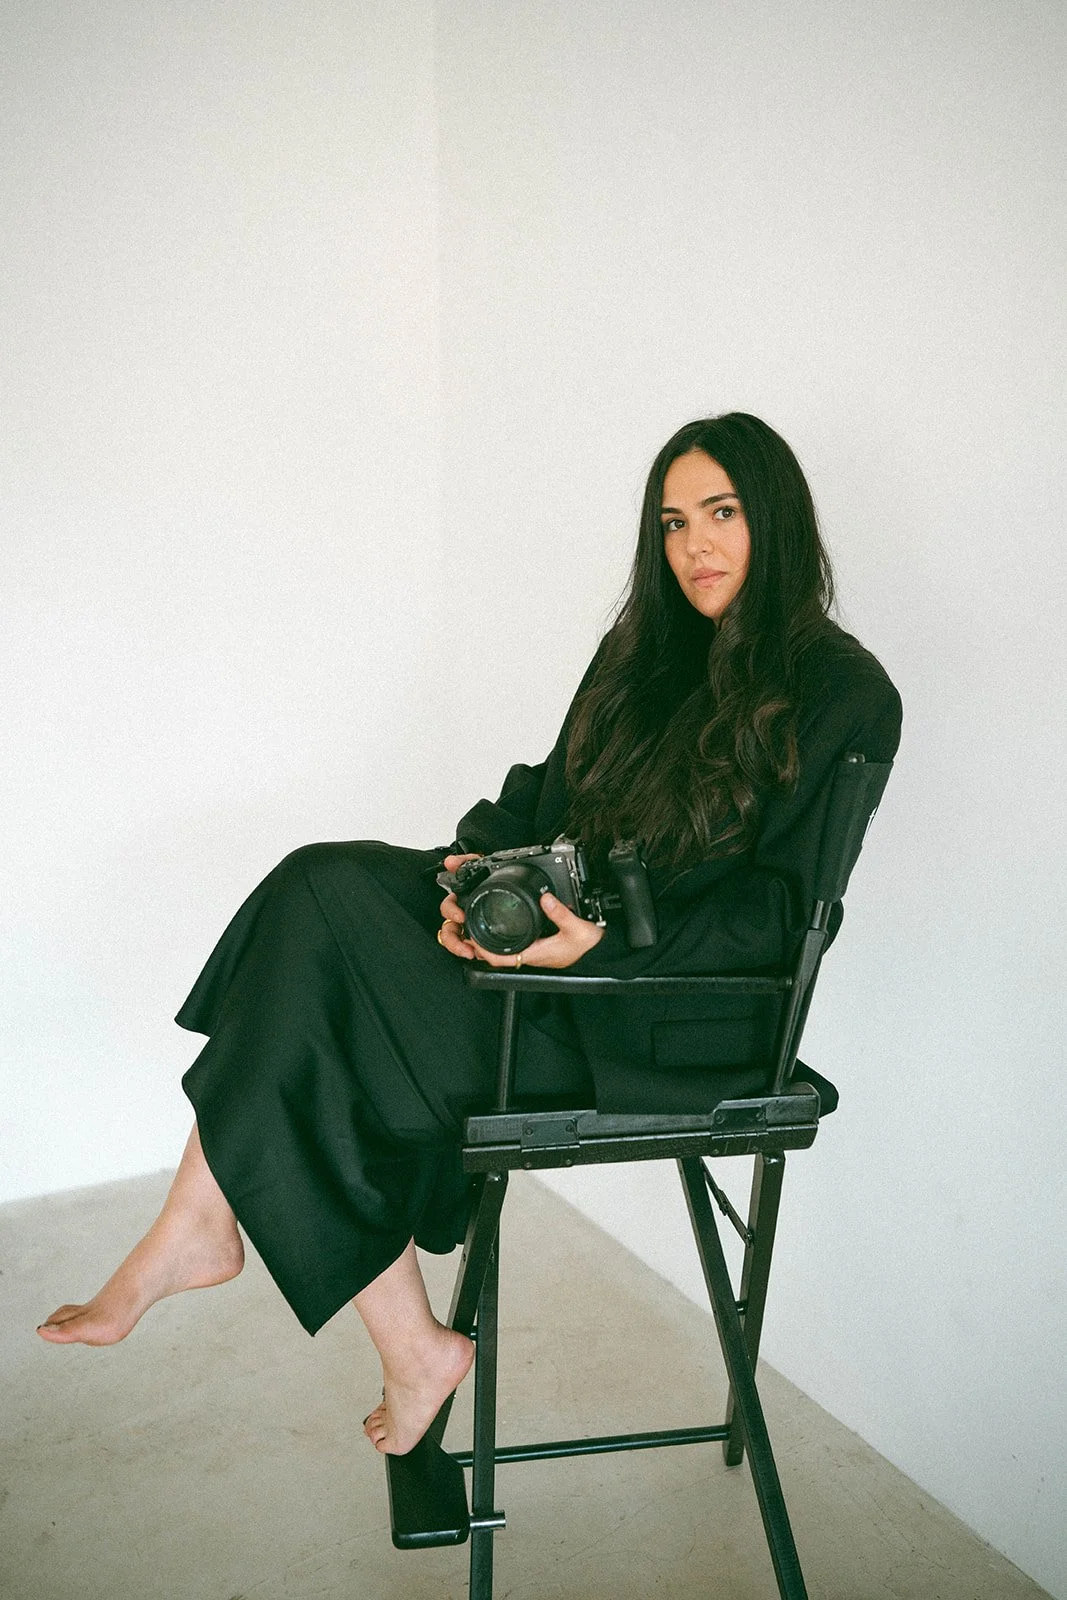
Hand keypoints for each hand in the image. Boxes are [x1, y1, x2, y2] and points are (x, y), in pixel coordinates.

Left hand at [437, 869, 604, 970]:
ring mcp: (534, 953)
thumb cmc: (590, 947)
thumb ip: (561, 913)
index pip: (500, 958)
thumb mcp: (578, 928)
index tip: (471, 938)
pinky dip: (503, 940)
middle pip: (497, 955)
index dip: (482, 950)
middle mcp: (532, 955)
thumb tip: (545, 898)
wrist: (601, 953)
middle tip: (468, 928)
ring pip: (504, 951)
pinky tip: (502, 927)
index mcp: (536, 952)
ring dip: (490, 943)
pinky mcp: (539, 948)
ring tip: (478, 927)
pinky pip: (515, 946)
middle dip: (480, 945)